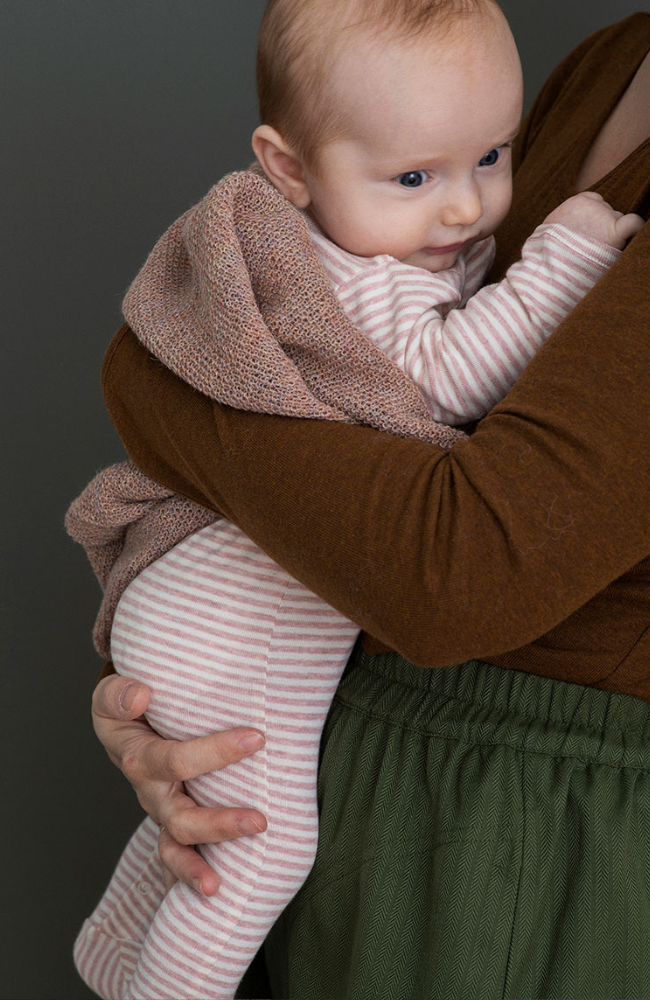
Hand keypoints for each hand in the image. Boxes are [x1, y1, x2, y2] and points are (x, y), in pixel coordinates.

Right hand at [92, 673, 266, 895]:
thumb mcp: (113, 695)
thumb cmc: (127, 707)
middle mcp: (150, 793)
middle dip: (219, 823)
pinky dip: (190, 877)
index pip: (176, 761)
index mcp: (139, 759)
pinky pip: (178, 858)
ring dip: (199, 865)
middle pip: (180, 818)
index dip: (216, 751)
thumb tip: (141, 696)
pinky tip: (217, 894)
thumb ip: (121, 693)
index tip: (258, 738)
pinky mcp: (173, 823)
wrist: (126, 722)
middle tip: (260, 822)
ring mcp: (162, 812)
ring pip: (177, 847)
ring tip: (221, 885)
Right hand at [544, 191, 643, 249]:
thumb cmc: (546, 253)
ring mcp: (604, 218)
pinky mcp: (614, 233)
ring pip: (617, 221)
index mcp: (575, 202)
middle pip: (606, 211)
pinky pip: (633, 223)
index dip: (592, 216)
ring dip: (611, 234)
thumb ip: (562, 224)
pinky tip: (634, 231)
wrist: (548, 266)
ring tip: (596, 253)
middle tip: (590, 246)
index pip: (593, 201)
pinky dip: (635, 227)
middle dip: (601, 226)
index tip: (586, 232)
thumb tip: (565, 231)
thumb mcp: (547, 230)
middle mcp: (592, 206)